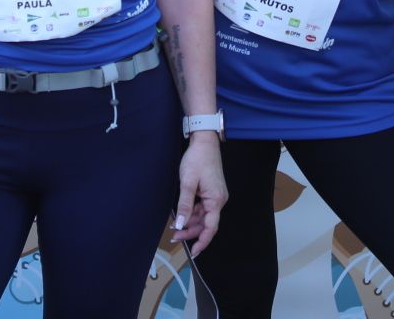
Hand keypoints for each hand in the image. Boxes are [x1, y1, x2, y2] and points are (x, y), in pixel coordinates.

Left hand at [171, 133, 225, 256]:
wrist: (204, 141)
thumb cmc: (197, 159)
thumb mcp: (188, 183)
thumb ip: (184, 205)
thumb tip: (181, 224)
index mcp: (216, 200)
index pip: (211, 227)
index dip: (202, 241)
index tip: (194, 253)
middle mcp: (219, 200)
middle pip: (206, 223)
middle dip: (191, 231)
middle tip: (174, 237)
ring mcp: (215, 195)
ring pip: (203, 216)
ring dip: (190, 222)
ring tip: (175, 226)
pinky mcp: (211, 191)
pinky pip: (202, 207)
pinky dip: (192, 212)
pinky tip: (181, 214)